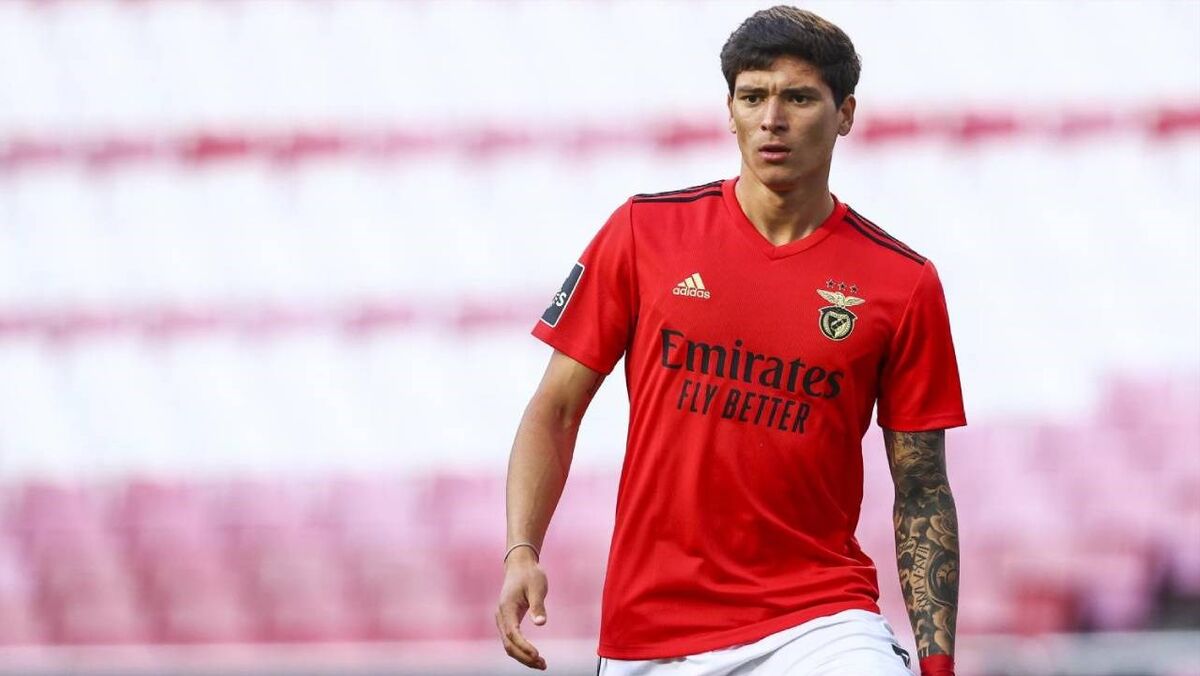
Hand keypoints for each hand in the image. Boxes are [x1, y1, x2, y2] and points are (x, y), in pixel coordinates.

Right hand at [496, 549, 548, 669]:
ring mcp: (503, 619)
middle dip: (524, 657)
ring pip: (509, 645)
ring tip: (541, 664)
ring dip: (523, 656)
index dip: (524, 646)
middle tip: (542, 665)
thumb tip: (541, 623)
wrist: (520, 565)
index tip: (537, 655)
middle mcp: (501, 616)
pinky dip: (521, 650)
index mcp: (507, 608)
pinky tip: (534, 655)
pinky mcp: (508, 620)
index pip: (512, 633)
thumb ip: (538, 606)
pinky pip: (512, 640)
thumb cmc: (530, 574)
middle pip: (508, 644)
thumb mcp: (537, 587)